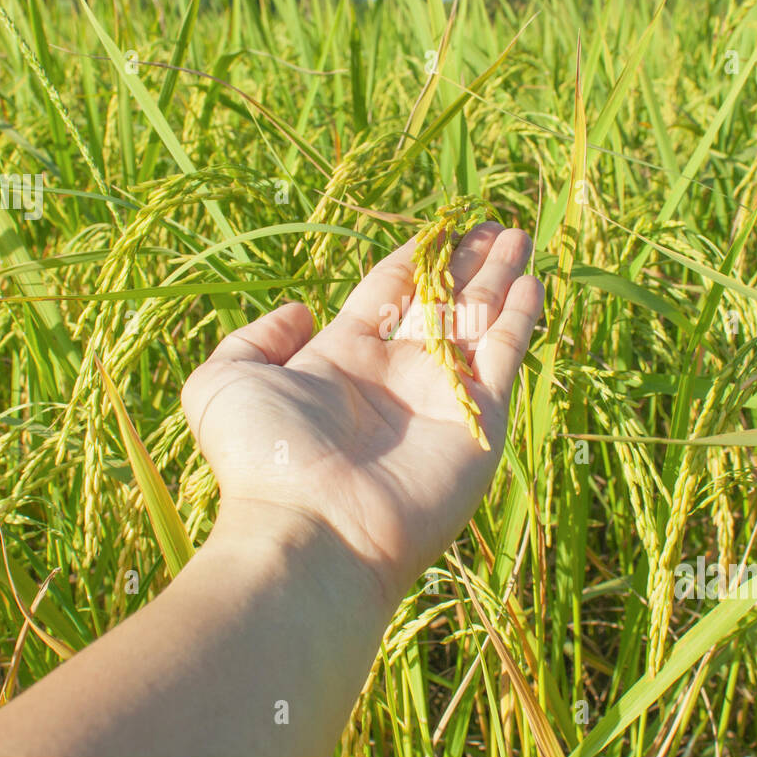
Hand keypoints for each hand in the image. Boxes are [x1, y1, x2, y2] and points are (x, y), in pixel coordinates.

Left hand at [181, 222, 542, 601]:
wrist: (313, 530)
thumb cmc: (263, 458)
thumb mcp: (224, 382)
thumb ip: (254, 339)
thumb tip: (298, 312)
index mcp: (343, 359)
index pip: (388, 294)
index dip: (414, 259)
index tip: (439, 228)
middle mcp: (397, 376)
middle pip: (441, 302)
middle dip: (467, 263)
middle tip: (492, 226)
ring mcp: (441, 399)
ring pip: (478, 322)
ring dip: (499, 278)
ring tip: (519, 236)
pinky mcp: (478, 422)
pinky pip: (504, 359)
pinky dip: (519, 319)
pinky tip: (532, 282)